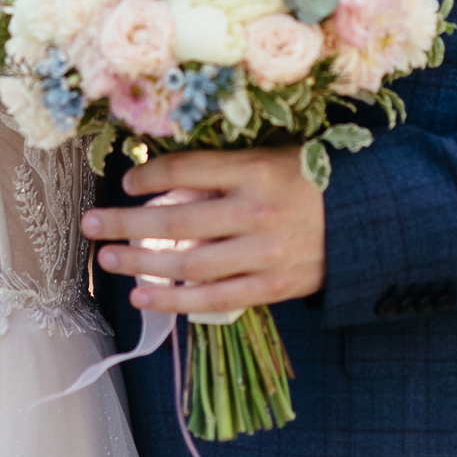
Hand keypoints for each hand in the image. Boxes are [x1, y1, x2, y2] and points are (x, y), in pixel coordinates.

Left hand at [80, 147, 325, 314]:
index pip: (186, 171)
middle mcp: (256, 212)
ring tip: (106, 259)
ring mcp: (264, 254)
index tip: (125, 182)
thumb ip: (222, 170)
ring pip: (189, 264)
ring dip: (140, 263)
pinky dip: (174, 299)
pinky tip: (142, 296)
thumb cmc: (307, 182)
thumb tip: (160, 179)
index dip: (148, 176)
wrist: (367, 221)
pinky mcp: (272, 286)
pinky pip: (214, 298)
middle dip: (124, 223)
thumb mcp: (270, 157)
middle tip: (90, 224)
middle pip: (176, 222)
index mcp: (255, 170)